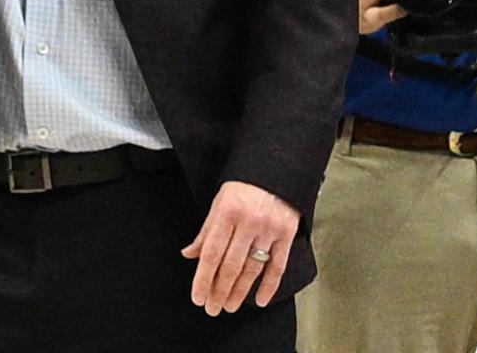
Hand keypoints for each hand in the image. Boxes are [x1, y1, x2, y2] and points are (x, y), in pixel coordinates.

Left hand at [180, 181, 297, 315]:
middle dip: (220, 290)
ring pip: (252, 268)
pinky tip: (261, 300)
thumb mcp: (220, 202)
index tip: (198, 298)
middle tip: (213, 308)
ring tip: (230, 306)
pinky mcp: (287, 233)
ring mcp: (269, 228)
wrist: (278, 167)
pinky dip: (269, 285)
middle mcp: (248, 221)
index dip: (203, 278)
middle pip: (231, 265)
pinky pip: (278, 265)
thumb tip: (189, 255)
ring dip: (240, 291)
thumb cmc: (245, 185)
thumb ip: (206, 231)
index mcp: (227, 212)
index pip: (211, 252)